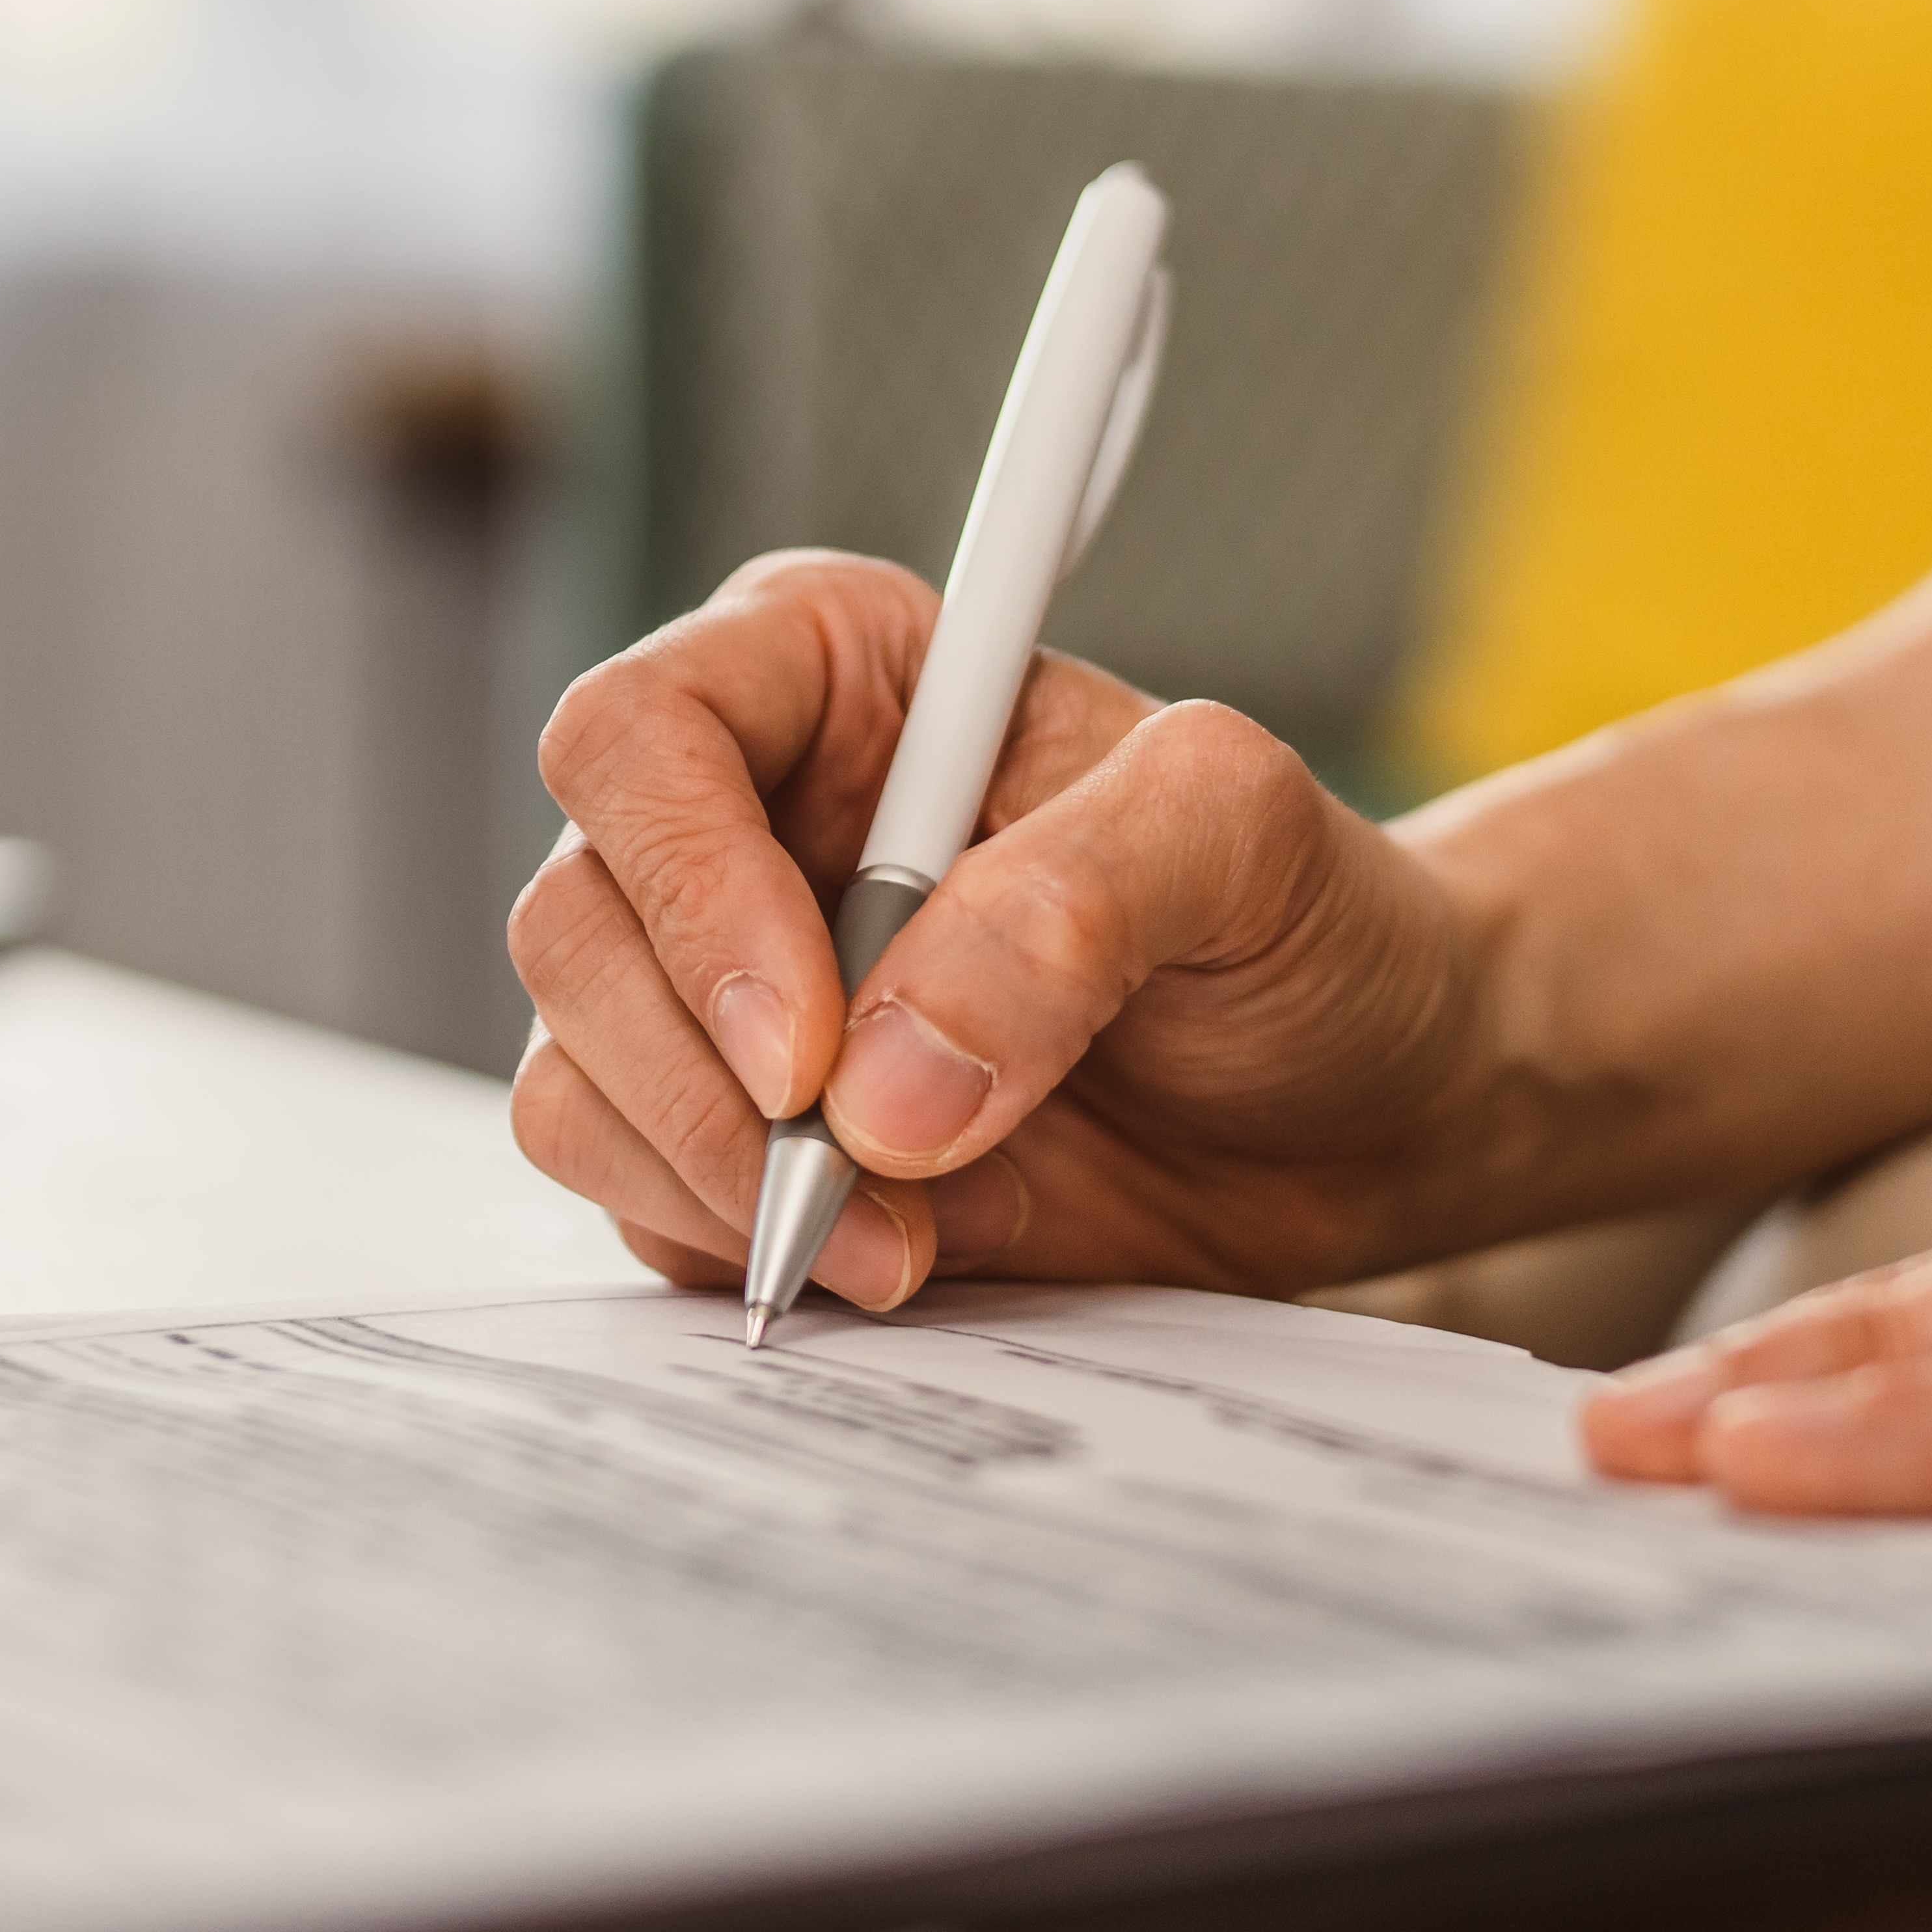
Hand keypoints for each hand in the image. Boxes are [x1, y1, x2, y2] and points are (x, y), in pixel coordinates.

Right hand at [507, 553, 1501, 1309]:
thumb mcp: (1245, 843)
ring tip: (935, 1227)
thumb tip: (887, 1080)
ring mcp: (722, 989)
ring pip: (577, 1084)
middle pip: (571, 929)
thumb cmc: (1306, 920)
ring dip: (727, 1191)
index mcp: (830, 676)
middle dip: (700, 1088)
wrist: (1360, 1098)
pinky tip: (929, 1247)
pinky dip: (760, 1255)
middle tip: (865, 1187)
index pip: (637, 740)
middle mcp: (745, 822)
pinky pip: (647, 1206)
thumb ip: (1076, 905)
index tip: (807, 1047)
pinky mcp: (740, 1136)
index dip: (690, 893)